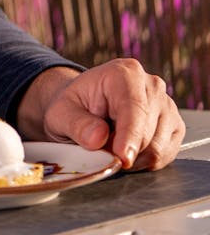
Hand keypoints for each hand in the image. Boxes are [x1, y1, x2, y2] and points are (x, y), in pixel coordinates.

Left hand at [16, 60, 184, 170]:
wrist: (84, 107)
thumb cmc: (73, 107)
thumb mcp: (60, 113)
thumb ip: (76, 124)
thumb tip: (98, 138)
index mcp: (125, 73)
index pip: (134, 109)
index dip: (129, 137)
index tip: (122, 158)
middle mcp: (152, 86)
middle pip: (147, 134)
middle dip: (121, 150)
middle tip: (97, 146)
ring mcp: (167, 107)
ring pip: (157, 149)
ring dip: (131, 157)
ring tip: (109, 143)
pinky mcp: (174, 127)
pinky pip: (164, 157)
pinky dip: (142, 162)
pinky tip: (126, 148)